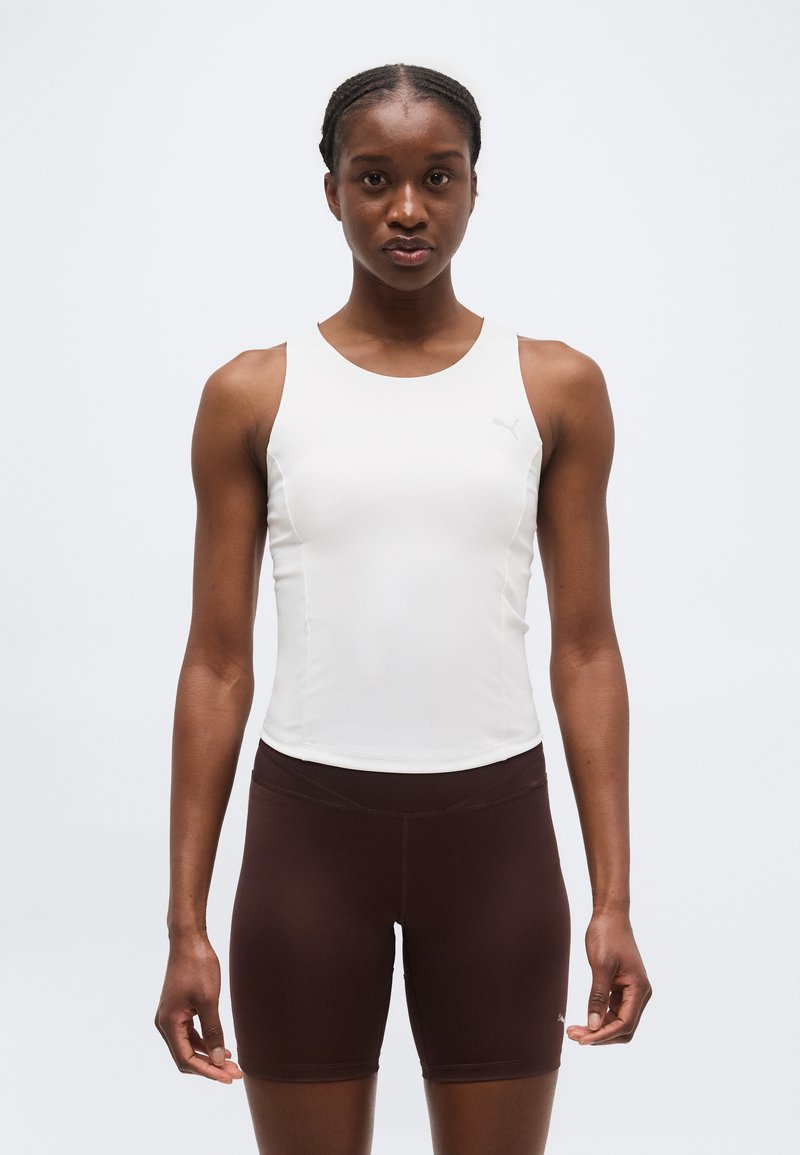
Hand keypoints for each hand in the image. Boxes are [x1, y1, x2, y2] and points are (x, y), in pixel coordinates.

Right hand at [154, 931, 242, 1083]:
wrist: (189, 940)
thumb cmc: (198, 966)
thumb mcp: (209, 1000)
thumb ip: (213, 1032)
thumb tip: (219, 1060)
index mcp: (169, 1023)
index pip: (186, 1059)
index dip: (208, 1071)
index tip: (228, 1078)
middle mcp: (165, 1023)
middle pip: (186, 1056)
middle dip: (211, 1067)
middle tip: (235, 1073)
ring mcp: (170, 1016)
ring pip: (189, 1046)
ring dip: (209, 1056)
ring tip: (232, 1063)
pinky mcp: (178, 1009)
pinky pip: (190, 1033)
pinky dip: (205, 1042)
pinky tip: (222, 1047)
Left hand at [566, 910, 651, 1045]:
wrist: (610, 915)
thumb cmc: (607, 936)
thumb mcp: (600, 966)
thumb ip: (598, 996)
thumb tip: (593, 1025)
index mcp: (639, 989)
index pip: (625, 1024)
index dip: (604, 1035)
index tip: (583, 1040)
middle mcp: (639, 994)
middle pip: (623, 1028)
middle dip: (600, 1035)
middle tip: (574, 1036)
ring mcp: (631, 991)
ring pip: (617, 1022)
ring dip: (598, 1029)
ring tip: (574, 1030)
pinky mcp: (621, 988)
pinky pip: (613, 1011)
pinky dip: (599, 1018)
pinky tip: (584, 1020)